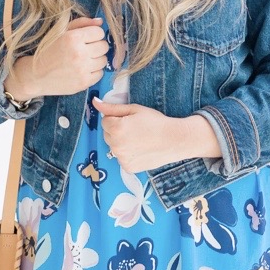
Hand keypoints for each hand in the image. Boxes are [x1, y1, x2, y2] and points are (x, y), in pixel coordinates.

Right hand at [8, 16, 108, 98]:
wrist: (35, 75)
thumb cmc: (48, 51)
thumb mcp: (61, 32)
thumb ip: (81, 23)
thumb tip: (100, 22)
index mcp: (73, 38)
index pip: (99, 32)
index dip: (93, 34)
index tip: (86, 38)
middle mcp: (79, 53)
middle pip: (104, 46)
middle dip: (96, 46)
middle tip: (85, 50)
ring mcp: (82, 69)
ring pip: (104, 60)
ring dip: (96, 59)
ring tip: (84, 60)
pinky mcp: (84, 82)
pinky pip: (100, 73)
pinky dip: (94, 71)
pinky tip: (83, 70)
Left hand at [97, 101, 221, 172]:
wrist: (175, 140)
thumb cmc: (155, 122)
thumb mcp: (134, 109)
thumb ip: (112, 107)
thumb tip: (95, 102)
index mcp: (115, 128)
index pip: (105, 121)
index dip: (117, 118)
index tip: (131, 120)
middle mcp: (115, 145)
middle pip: (108, 135)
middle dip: (117, 131)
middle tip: (136, 129)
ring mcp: (121, 158)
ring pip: (114, 147)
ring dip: (122, 143)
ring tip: (139, 140)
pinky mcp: (128, 167)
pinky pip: (122, 158)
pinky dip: (128, 154)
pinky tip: (141, 150)